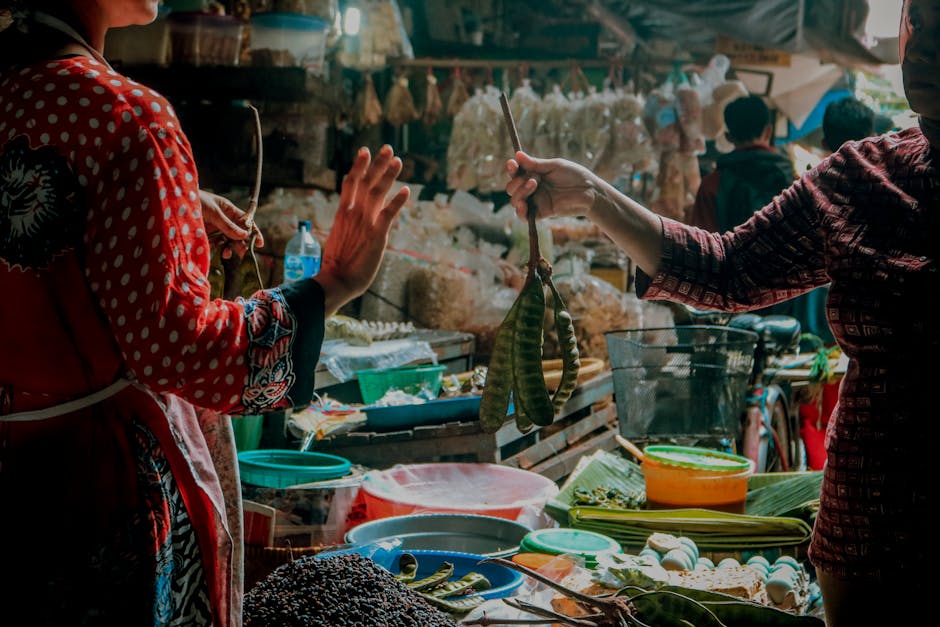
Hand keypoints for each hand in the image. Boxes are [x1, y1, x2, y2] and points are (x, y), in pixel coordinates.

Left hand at [199, 190, 263, 258]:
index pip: (246, 221)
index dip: (254, 231)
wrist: (171, 202)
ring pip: (228, 240)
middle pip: (238, 233)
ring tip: (227, 254)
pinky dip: (219, 249)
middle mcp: (223, 219)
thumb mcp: (213, 211)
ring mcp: (214, 227)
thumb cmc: (193, 199)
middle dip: (241, 243)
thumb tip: (244, 235)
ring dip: (230, 248)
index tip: (259, 243)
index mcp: (228, 209)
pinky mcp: (205, 235)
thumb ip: (227, 225)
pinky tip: (218, 251)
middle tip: (241, 252)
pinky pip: (217, 244)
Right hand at [315, 145, 408, 314]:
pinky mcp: (376, 235)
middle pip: (366, 182)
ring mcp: (364, 223)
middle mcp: (354, 214)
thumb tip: (347, 217)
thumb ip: (346, 225)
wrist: (337, 281)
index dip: (359, 166)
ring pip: (377, 192)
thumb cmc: (338, 265)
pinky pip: (388, 214)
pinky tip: (407, 190)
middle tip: (388, 148)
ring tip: (398, 160)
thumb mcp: (341, 238)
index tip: (365, 151)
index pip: (351, 183)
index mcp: (343, 213)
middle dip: (377, 164)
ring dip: (388, 175)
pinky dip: (398, 201)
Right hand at [505, 151, 605, 220]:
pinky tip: (523, 204)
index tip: (512, 164)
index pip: (516, 173)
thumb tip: (517, 154)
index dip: (511, 169)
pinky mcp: (541, 213)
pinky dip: (520, 211)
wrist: (589, 191)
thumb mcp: (554, 166)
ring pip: (515, 201)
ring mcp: (536, 201)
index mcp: (534, 175)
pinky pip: (524, 216)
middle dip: (516, 182)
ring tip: (534, 183)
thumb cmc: (574, 175)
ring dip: (520, 192)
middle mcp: (532, 189)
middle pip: (511, 188)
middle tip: (533, 177)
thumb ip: (535, 164)